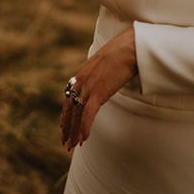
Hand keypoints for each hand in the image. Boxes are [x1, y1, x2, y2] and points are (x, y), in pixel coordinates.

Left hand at [60, 26, 137, 150]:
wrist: (129, 47)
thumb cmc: (123, 53)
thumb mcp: (107, 64)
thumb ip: (102, 73)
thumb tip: (107, 79)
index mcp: (81, 73)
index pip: (68, 97)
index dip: (66, 114)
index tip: (63, 127)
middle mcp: (81, 80)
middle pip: (69, 108)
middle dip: (67, 127)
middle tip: (65, 142)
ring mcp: (88, 86)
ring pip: (76, 114)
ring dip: (74, 132)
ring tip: (72, 146)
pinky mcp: (98, 92)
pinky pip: (87, 114)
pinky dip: (84, 128)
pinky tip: (83, 140)